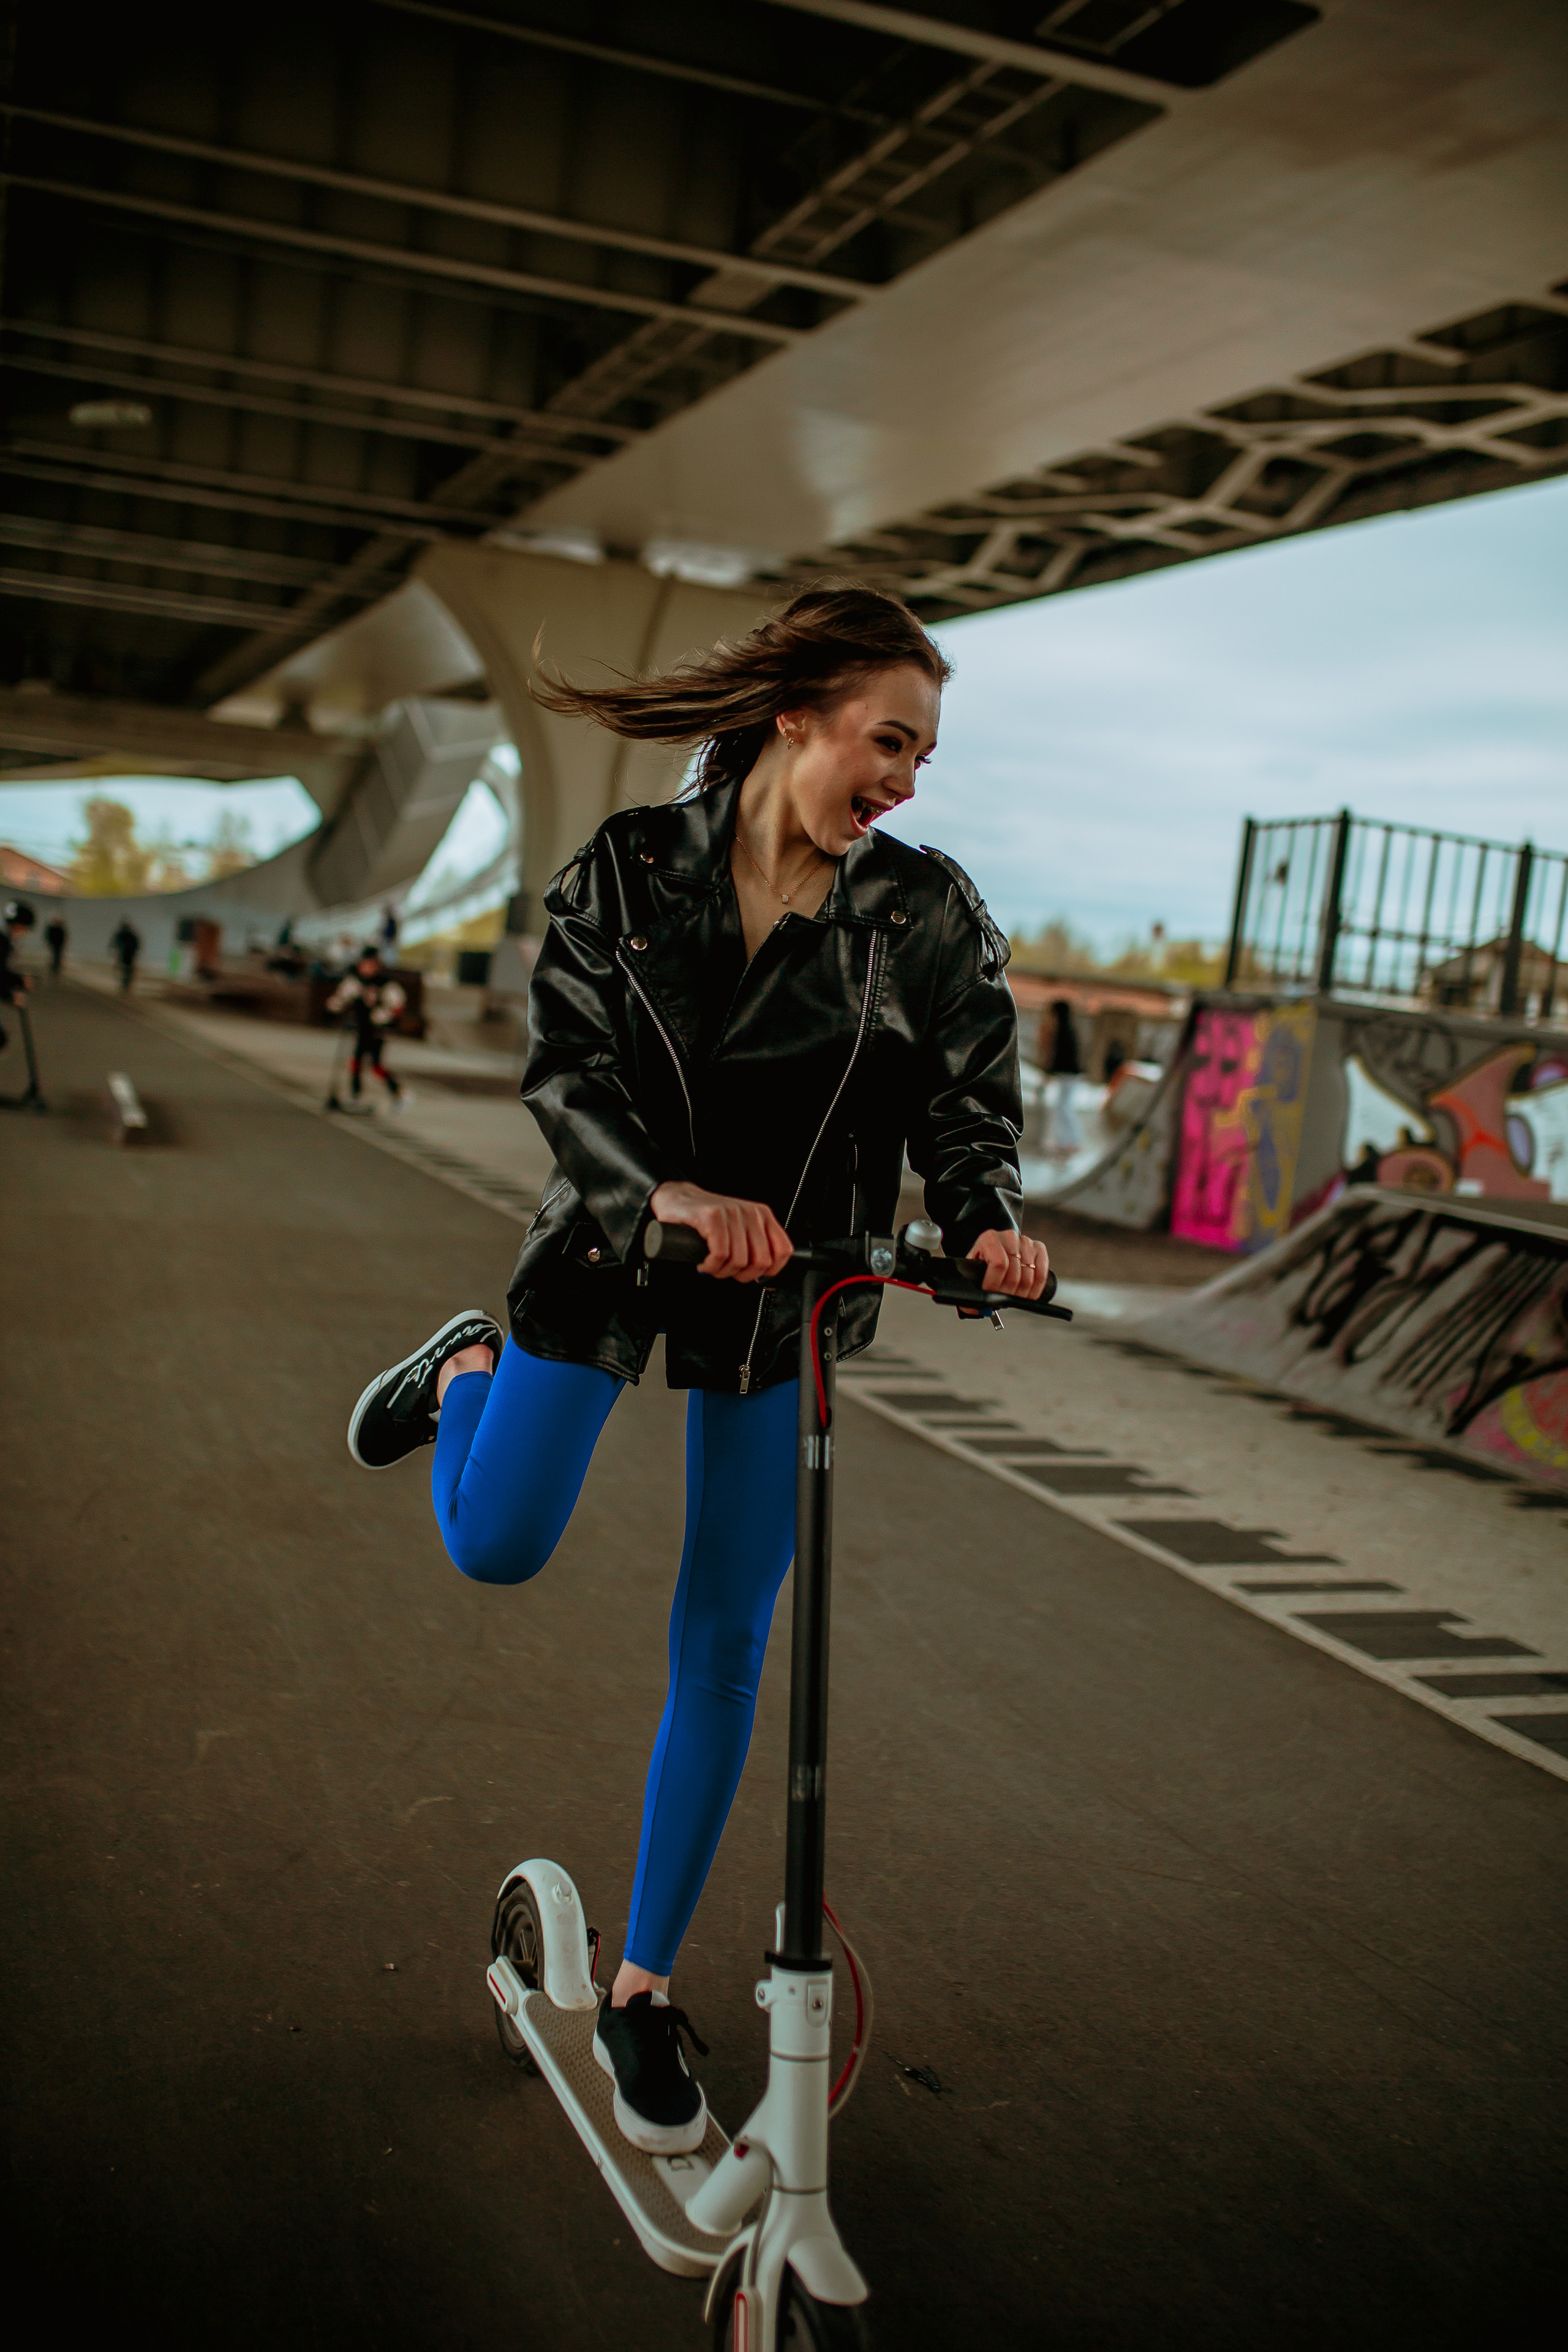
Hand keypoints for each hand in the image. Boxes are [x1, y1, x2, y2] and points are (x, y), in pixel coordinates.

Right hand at [650, 1180, 792, 1283]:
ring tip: (713, 1266)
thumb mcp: (740, 1229)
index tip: (756, 1276)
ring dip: (722, 1272)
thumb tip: (765, 1273)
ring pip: (739, 1261)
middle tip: (728, 1272)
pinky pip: (720, 1254)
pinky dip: (710, 1266)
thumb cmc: (708, 1220)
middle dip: (743, 1276)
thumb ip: (755, 1245)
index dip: (771, 1271)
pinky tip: (704, 1263)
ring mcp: (732, 1213)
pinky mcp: (712, 1216)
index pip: (783, 1250)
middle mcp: (750, 1213)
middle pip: (761, 1261)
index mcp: (762, 1215)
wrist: (677, 1200)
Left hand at [967, 1227, 1049, 1299]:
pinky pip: (1042, 1274)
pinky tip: (1027, 1295)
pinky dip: (1035, 1290)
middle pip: (1014, 1274)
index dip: (995, 1285)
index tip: (991, 1295)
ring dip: (1021, 1294)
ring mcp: (1026, 1242)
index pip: (999, 1264)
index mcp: (990, 1239)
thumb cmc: (984, 1259)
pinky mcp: (1039, 1248)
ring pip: (1029, 1277)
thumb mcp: (973, 1268)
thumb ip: (972, 1286)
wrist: (995, 1247)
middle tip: (1002, 1301)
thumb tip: (976, 1308)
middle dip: (1007, 1294)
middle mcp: (1009, 1237)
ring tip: (1012, 1298)